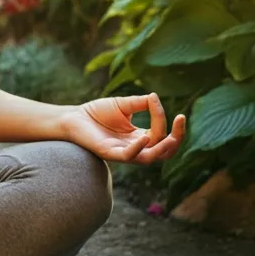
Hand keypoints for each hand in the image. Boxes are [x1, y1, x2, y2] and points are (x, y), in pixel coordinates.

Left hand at [58, 92, 185, 164]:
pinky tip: (144, 138)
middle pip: (164, 151)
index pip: (161, 133)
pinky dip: (138, 149)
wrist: (73, 117)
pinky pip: (129, 156)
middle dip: (177, 138)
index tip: (154, 99)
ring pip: (150, 158)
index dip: (162, 117)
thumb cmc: (96, 112)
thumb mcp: (123, 105)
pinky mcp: (110, 153)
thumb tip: (155, 97)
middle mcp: (135, 148)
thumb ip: (141, 103)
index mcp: (140, 137)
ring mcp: (124, 152)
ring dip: (164, 148)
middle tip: (181, 121)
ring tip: (172, 136)